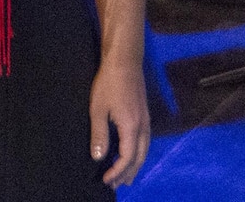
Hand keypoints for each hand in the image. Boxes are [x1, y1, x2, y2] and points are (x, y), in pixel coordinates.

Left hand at [89, 53, 149, 187]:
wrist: (125, 60)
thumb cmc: (109, 83)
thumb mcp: (98, 109)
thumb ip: (99, 135)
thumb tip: (99, 157)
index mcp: (131, 127)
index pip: (128, 158)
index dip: (118, 172)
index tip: (107, 180)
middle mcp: (143, 126)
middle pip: (140, 157)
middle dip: (129, 173)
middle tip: (117, 185)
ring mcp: (146, 119)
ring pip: (145, 149)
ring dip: (136, 164)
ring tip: (127, 176)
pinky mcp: (145, 113)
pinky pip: (145, 140)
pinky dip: (139, 153)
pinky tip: (131, 153)